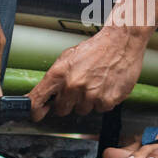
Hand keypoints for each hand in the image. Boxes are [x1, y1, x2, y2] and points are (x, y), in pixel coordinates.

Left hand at [28, 27, 146, 120]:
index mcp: (58, 74)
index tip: (37, 114)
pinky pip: (101, 109)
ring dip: (87, 101)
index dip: (36, 111)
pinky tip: (106, 86)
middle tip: (77, 90)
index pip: (37, 100)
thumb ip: (55, 79)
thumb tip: (46, 95)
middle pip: (61, 110)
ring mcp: (91, 94)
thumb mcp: (67, 58)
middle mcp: (73, 86)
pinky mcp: (108, 100)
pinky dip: (103, 101)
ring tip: (95, 84)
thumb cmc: (95, 49)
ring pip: (82, 110)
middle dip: (67, 103)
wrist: (121, 42)